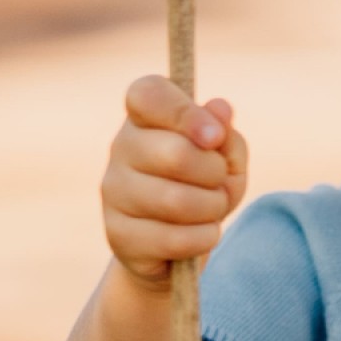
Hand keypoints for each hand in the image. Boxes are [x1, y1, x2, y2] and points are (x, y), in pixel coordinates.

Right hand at [102, 75, 248, 285]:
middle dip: (215, 173)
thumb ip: (226, 135)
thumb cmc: (201, 188)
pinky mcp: (118, 235)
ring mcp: (114, 192)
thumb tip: (220, 109)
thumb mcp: (226, 159)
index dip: (186, 113)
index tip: (215, 137)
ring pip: (177, 201)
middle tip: (219, 181)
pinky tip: (202, 233)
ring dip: (213, 208)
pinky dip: (204, 238)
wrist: (172, 244)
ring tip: (213, 208)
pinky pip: (176, 238)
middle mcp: (120, 148)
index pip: (149, 95)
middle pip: (176, 155)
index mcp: (144, 116)